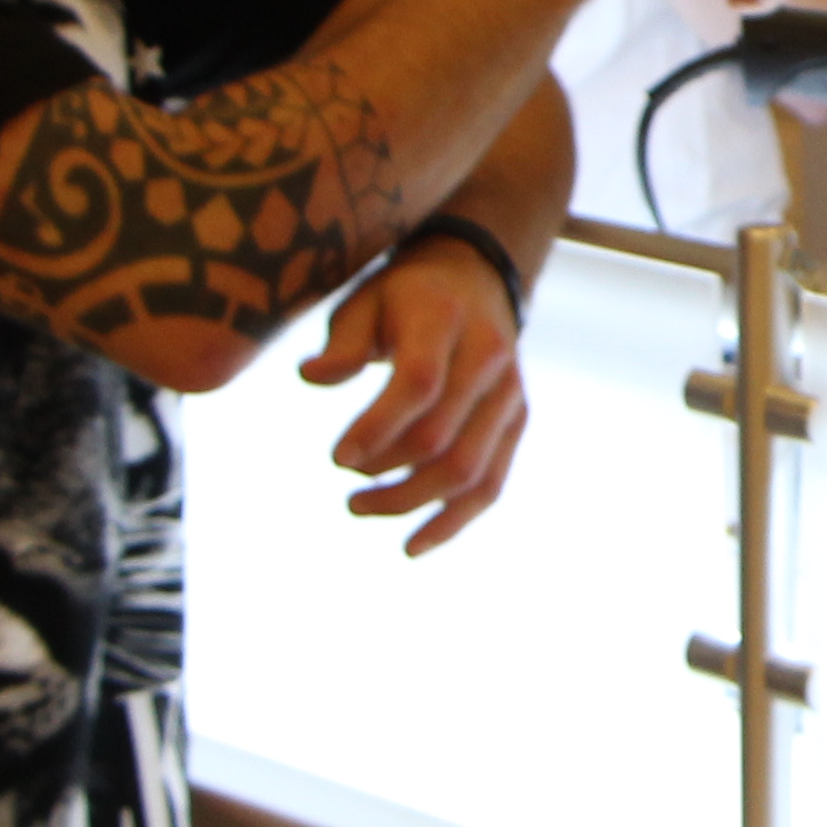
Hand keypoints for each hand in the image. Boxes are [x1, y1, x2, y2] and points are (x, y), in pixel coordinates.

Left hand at [300, 238, 529, 552]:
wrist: (475, 280)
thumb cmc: (404, 296)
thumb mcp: (364, 301)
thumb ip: (341, 341)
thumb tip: (310, 377)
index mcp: (447, 320)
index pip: (419, 385)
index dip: (378, 428)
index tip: (337, 457)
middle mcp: (489, 358)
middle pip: (442, 438)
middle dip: (387, 473)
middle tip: (344, 487)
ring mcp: (509, 394)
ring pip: (469, 471)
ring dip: (411, 503)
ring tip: (359, 508)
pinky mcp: (516, 422)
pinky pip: (491, 485)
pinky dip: (452, 522)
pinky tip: (412, 545)